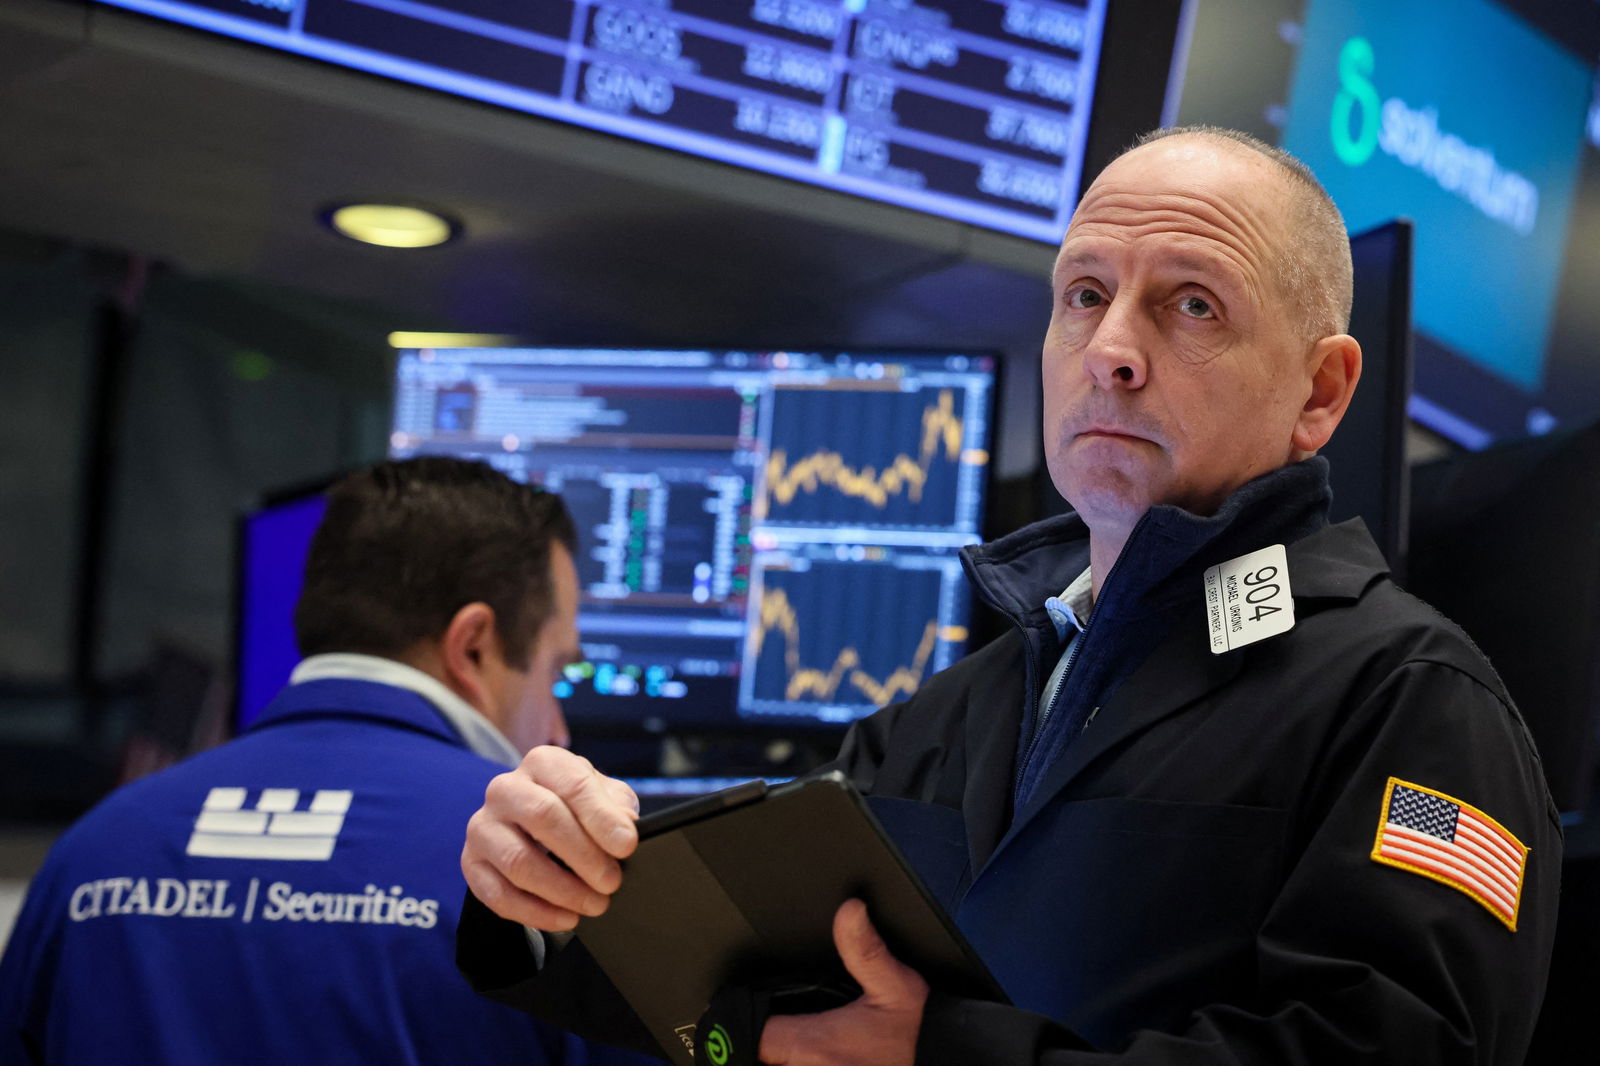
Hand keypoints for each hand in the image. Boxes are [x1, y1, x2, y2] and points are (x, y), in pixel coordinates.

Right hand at [461, 746, 639, 930]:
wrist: (533, 826)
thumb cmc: (575, 808)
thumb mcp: (603, 796)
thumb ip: (617, 806)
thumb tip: (624, 826)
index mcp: (543, 763)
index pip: (573, 784)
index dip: (602, 817)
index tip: (627, 846)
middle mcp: (506, 789)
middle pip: (543, 817)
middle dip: (584, 855)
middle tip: (612, 882)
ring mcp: (483, 826)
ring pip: (518, 860)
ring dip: (562, 889)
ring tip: (594, 903)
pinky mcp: (471, 863)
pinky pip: (498, 894)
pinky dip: (536, 912)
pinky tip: (566, 918)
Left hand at [759, 899, 928, 1065]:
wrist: (940, 1061)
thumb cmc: (916, 1034)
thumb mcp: (895, 985)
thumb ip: (865, 950)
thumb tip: (850, 911)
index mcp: (813, 1045)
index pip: (754, 1039)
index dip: (749, 1024)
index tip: (759, 1014)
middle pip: (759, 1061)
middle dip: (763, 1048)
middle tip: (778, 1033)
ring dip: (779, 1061)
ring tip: (792, 1049)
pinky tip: (811, 1059)